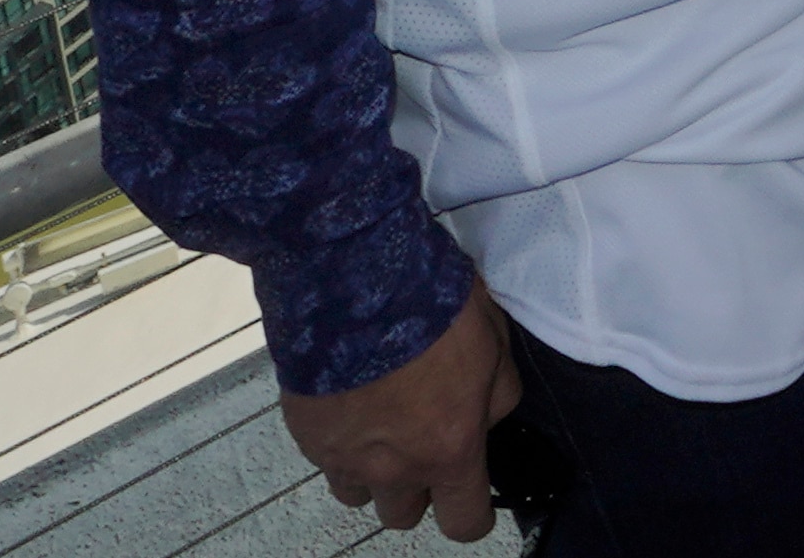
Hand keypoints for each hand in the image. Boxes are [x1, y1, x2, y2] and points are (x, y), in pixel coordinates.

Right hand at [280, 272, 522, 537]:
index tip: (468, 494)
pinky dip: (337, 442)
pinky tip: (347, 400)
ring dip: (371, 472)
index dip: (471, 514)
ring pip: (358, 494)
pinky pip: (325, 458)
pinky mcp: (306, 435)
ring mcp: (343, 456)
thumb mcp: (493, 342)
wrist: (355, 279)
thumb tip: (486, 418)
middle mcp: (393, 468)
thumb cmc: (433, 306)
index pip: (464, 524)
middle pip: (403, 516)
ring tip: (377, 425)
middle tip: (419, 443)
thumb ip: (497, 396)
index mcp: (449, 450)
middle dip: (415, 490)